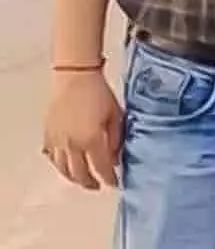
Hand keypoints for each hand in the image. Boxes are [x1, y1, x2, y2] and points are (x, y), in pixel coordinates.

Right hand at [41, 70, 122, 189]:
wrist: (75, 77)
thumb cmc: (99, 93)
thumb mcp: (116, 115)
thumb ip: (116, 139)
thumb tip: (115, 158)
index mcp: (91, 140)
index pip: (101, 168)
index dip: (109, 178)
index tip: (115, 184)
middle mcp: (71, 145)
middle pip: (79, 173)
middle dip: (89, 182)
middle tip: (97, 186)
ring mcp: (57, 141)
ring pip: (62, 168)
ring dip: (73, 178)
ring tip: (82, 180)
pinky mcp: (48, 134)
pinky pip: (52, 156)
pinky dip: (59, 164)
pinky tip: (65, 165)